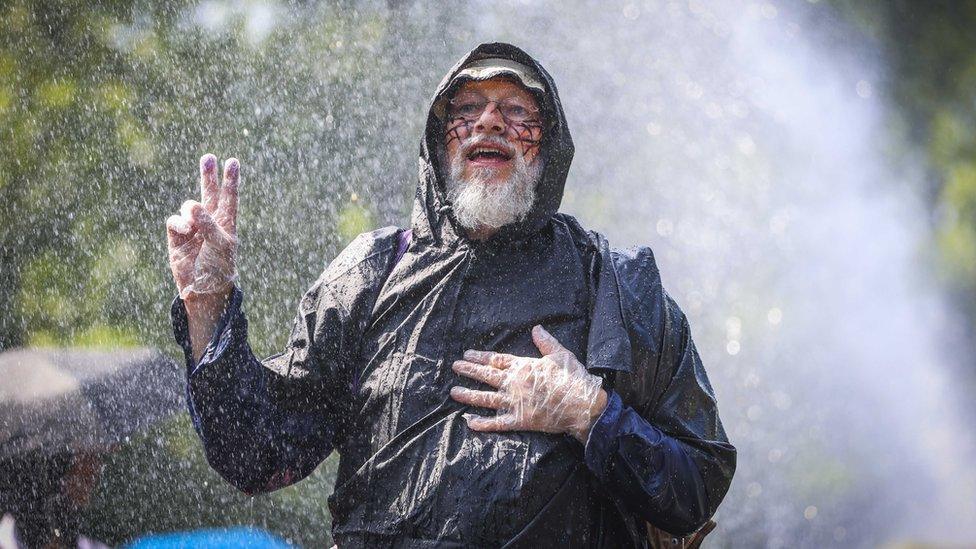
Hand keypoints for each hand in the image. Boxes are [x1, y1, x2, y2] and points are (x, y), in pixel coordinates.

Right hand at [166, 154, 239, 302]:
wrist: (202, 288)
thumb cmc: (218, 267)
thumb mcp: (220, 244)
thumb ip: (208, 223)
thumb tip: (192, 205)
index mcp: (226, 222)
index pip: (229, 196)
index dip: (230, 179)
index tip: (232, 161)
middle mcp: (210, 221)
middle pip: (209, 193)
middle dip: (208, 175)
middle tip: (208, 156)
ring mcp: (193, 227)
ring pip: (189, 205)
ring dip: (191, 211)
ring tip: (194, 226)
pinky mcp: (177, 235)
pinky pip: (175, 220)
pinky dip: (180, 223)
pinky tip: (185, 230)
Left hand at [451, 325, 607, 442]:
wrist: (581, 404)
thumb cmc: (573, 378)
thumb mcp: (560, 354)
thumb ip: (546, 342)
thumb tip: (536, 329)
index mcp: (523, 366)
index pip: (496, 359)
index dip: (480, 357)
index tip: (467, 354)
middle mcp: (514, 383)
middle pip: (486, 375)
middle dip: (469, 371)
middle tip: (455, 367)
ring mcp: (514, 402)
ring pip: (486, 398)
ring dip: (468, 395)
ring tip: (454, 392)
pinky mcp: (519, 420)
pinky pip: (497, 423)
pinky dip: (482, 424)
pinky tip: (469, 422)